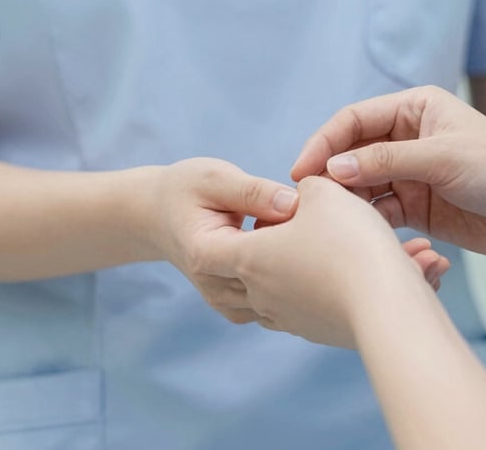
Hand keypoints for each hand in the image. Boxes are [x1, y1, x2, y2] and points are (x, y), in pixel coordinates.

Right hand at [146, 158, 299, 323]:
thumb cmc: (188, 188)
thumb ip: (254, 191)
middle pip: (277, 284)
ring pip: (280, 301)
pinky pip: (275, 305)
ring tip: (314, 242)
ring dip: (301, 277)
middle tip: (326, 229)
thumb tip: (295, 204)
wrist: (159, 214)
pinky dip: (291, 286)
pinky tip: (301, 258)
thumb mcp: (217, 178)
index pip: (264, 253)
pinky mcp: (238, 307)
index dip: (297, 233)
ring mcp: (226, 304)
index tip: (315, 211)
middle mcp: (216, 288)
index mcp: (209, 254)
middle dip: (306, 259)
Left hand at [206, 176, 449, 347]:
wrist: (389, 306)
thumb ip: (304, 187)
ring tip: (323, 246)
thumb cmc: (348, 242)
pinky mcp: (319, 332)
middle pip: (237, 275)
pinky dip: (321, 286)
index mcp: (251, 259)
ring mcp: (289, 318)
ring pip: (274, 292)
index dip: (220, 229)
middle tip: (283, 225)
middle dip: (254, 249)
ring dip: (292, 268)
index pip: (209, 251)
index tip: (244, 214)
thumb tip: (301, 196)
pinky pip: (307, 306)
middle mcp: (262, 295)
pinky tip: (350, 269)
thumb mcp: (323, 193)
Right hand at [292, 87, 485, 259]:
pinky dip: (367, 219)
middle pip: (353, 151)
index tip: (303, 170)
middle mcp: (408, 136)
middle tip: (308, 200)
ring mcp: (411, 172)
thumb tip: (333, 168)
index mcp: (414, 108)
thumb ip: (386, 161)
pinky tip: (357, 231)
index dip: (325, 142)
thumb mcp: (442, 157)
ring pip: (362, 182)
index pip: (355, 120)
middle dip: (330, 172)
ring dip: (346, 198)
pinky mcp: (418, 206)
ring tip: (330, 218)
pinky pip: (380, 209)